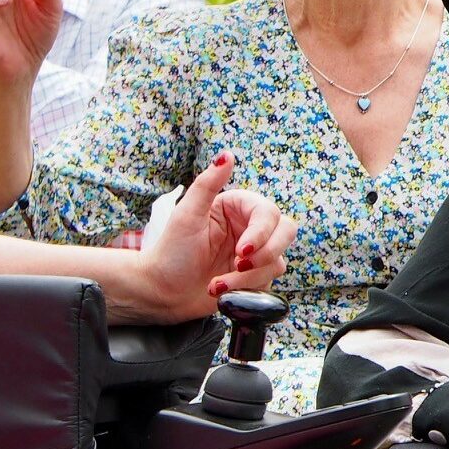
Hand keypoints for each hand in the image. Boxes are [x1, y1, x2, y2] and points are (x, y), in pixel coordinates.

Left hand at [131, 152, 296, 322]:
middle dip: (266, 253)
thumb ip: (207, 185)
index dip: (262, 232)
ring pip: (278, 259)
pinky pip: (269, 280)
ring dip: (250, 276)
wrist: (162, 293)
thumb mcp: (186, 216)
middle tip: (239, 264)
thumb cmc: (170, 252)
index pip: (269, 213)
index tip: (243, 250)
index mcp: (238, 207)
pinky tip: (223, 290)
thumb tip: (226, 155)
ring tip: (219, 284)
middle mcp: (251, 227)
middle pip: (286, 232)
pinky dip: (246, 288)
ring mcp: (256, 253)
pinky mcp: (256, 276)